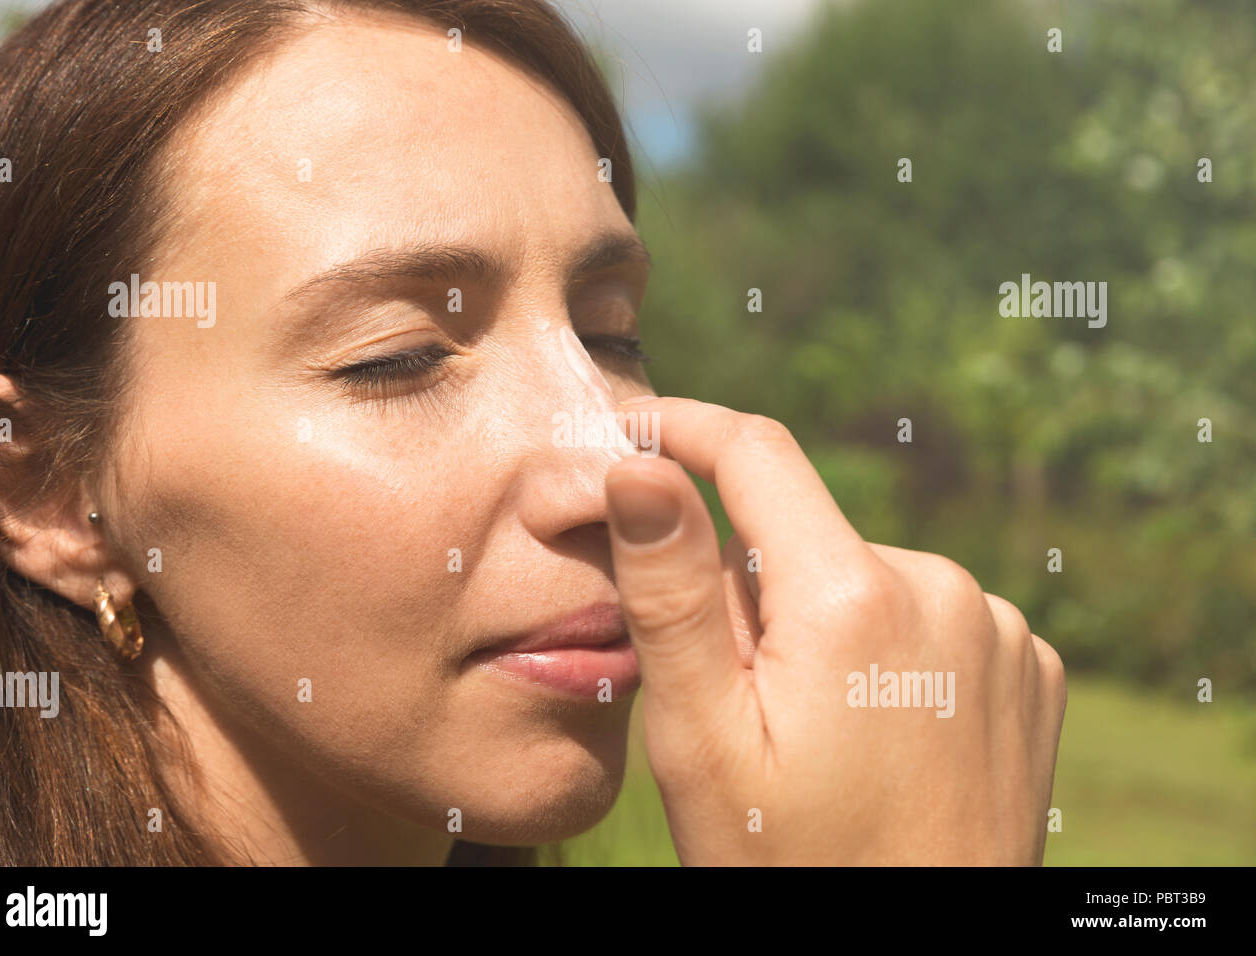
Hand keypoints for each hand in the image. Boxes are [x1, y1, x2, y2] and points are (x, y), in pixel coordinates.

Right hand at [605, 397, 1065, 864]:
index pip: (755, 454)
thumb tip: (639, 469)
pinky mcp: (1027, 666)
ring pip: (862, 578)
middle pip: (803, 536)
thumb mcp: (704, 740)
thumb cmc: (790, 865)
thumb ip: (671, 595)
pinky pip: (927, 617)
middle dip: (750, 586)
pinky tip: (878, 733)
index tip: (636, 428)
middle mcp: (943, 588)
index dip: (685, 427)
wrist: (920, 955)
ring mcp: (997, 628)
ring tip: (814, 735)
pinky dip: (885, 651)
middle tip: (732, 696)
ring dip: (820, 623)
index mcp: (851, 598)